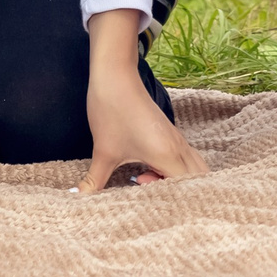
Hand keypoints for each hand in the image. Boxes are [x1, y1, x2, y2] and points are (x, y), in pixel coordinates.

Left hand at [79, 12, 208, 192]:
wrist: (115, 76)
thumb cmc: (112, 112)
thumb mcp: (103, 152)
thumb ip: (94, 181)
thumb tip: (78, 198)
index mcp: (167, 155)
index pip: (188, 188)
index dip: (172, 199)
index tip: (144, 192)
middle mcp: (179, 148)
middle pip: (198, 179)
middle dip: (178, 192)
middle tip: (145, 187)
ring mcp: (176, 139)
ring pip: (192, 167)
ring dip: (174, 179)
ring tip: (144, 177)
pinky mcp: (170, 134)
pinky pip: (184, 158)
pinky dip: (172, 169)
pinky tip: (146, 168)